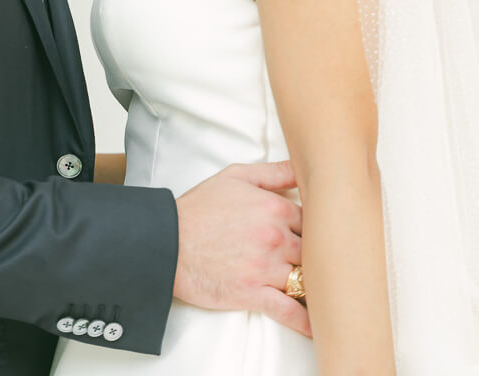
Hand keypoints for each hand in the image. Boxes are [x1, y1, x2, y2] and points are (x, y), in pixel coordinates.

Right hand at [172, 160, 310, 338]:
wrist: (167, 241)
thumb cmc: (199, 208)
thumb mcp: (235, 177)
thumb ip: (273, 172)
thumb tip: (303, 166)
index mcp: (274, 207)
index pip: (314, 220)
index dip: (317, 228)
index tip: (319, 235)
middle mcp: (276, 237)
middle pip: (316, 251)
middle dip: (319, 257)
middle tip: (325, 263)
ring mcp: (266, 267)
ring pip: (306, 279)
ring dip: (314, 285)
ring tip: (323, 290)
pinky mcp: (254, 293)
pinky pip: (288, 310)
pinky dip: (304, 321)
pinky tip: (316, 326)